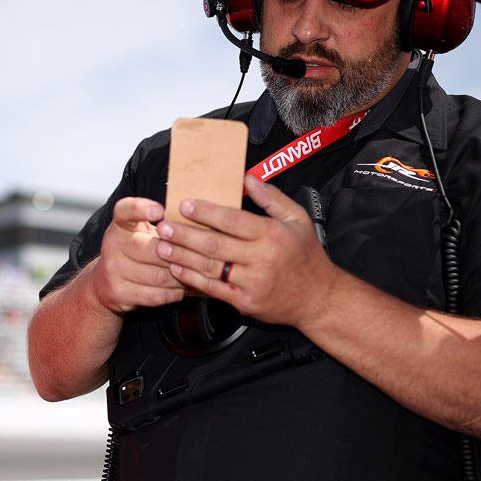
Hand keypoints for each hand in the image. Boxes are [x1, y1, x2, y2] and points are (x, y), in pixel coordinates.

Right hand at [89, 197, 186, 314]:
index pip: (126, 210)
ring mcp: (113, 269)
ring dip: (180, 276)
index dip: (142, 209)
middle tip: (196, 256)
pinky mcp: (118, 292)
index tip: (160, 211)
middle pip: (152, 249)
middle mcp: (112, 244)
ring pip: (158, 276)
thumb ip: (162, 224)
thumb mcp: (142, 230)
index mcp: (120, 224)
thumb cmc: (135, 251)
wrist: (105, 281)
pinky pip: (155, 295)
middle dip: (178, 255)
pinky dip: (174, 292)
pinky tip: (181, 287)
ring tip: (193, 273)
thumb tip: (196, 222)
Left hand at [157, 175, 339, 328]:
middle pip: (214, 245)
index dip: (206, 213)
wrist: (319, 299)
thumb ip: (271, 198)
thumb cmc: (307, 256)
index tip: (185, 205)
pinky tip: (177, 270)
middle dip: (185, 235)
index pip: (232, 221)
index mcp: (272, 235)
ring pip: (209, 268)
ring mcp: (251, 283)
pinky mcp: (244, 302)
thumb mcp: (298, 219)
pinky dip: (192, 280)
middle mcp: (260, 259)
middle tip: (164, 226)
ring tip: (162, 246)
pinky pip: (213, 290)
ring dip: (182, 257)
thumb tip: (248, 178)